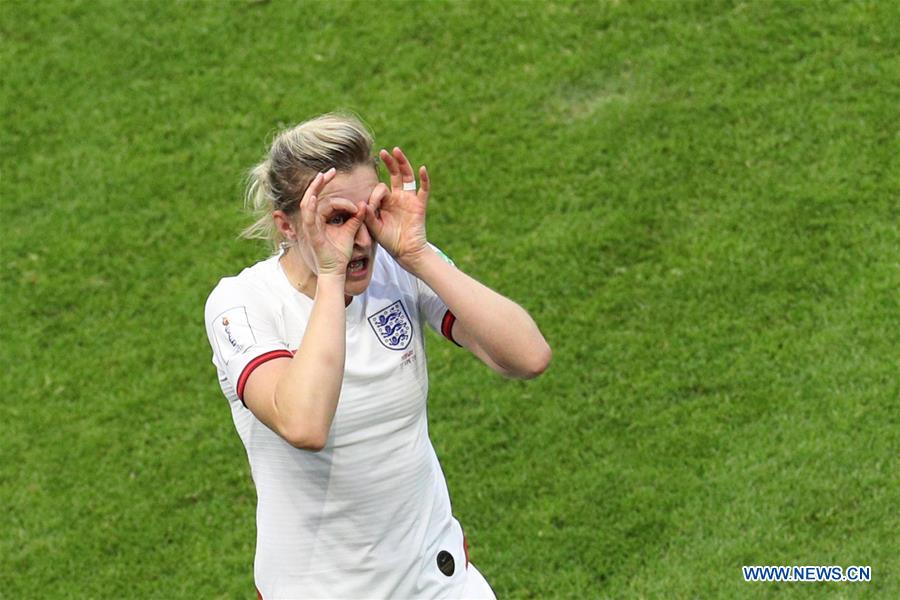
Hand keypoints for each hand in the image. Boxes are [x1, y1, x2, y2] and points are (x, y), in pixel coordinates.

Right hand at [299, 168, 366, 275]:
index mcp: (321, 220)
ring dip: (314, 188)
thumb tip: (363, 205)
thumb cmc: (340, 254)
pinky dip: (310, 206)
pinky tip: (314, 196)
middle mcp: (313, 221)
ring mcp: (309, 226)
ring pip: (308, 202)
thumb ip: (356, 218)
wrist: (336, 271)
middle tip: (332, 170)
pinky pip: (308, 216)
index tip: (356, 207)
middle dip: (321, 182)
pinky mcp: (310, 233)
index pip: (328, 202)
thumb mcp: (350, 231)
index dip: (342, 200)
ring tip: (321, 176)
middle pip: (313, 196)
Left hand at [365, 147, 429, 266]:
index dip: (375, 195)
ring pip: (407, 177)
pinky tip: (422, 169)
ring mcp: (409, 199)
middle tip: (382, 152)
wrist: (406, 252)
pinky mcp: (420, 205)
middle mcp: (398, 197)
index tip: (372, 208)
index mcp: (386, 201)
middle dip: (389, 163)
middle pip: (394, 174)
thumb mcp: (375, 228)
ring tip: (397, 151)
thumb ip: (369, 216)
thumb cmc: (389, 241)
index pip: (380, 188)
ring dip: (403, 163)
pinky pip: (424, 189)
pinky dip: (425, 179)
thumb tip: (363, 203)